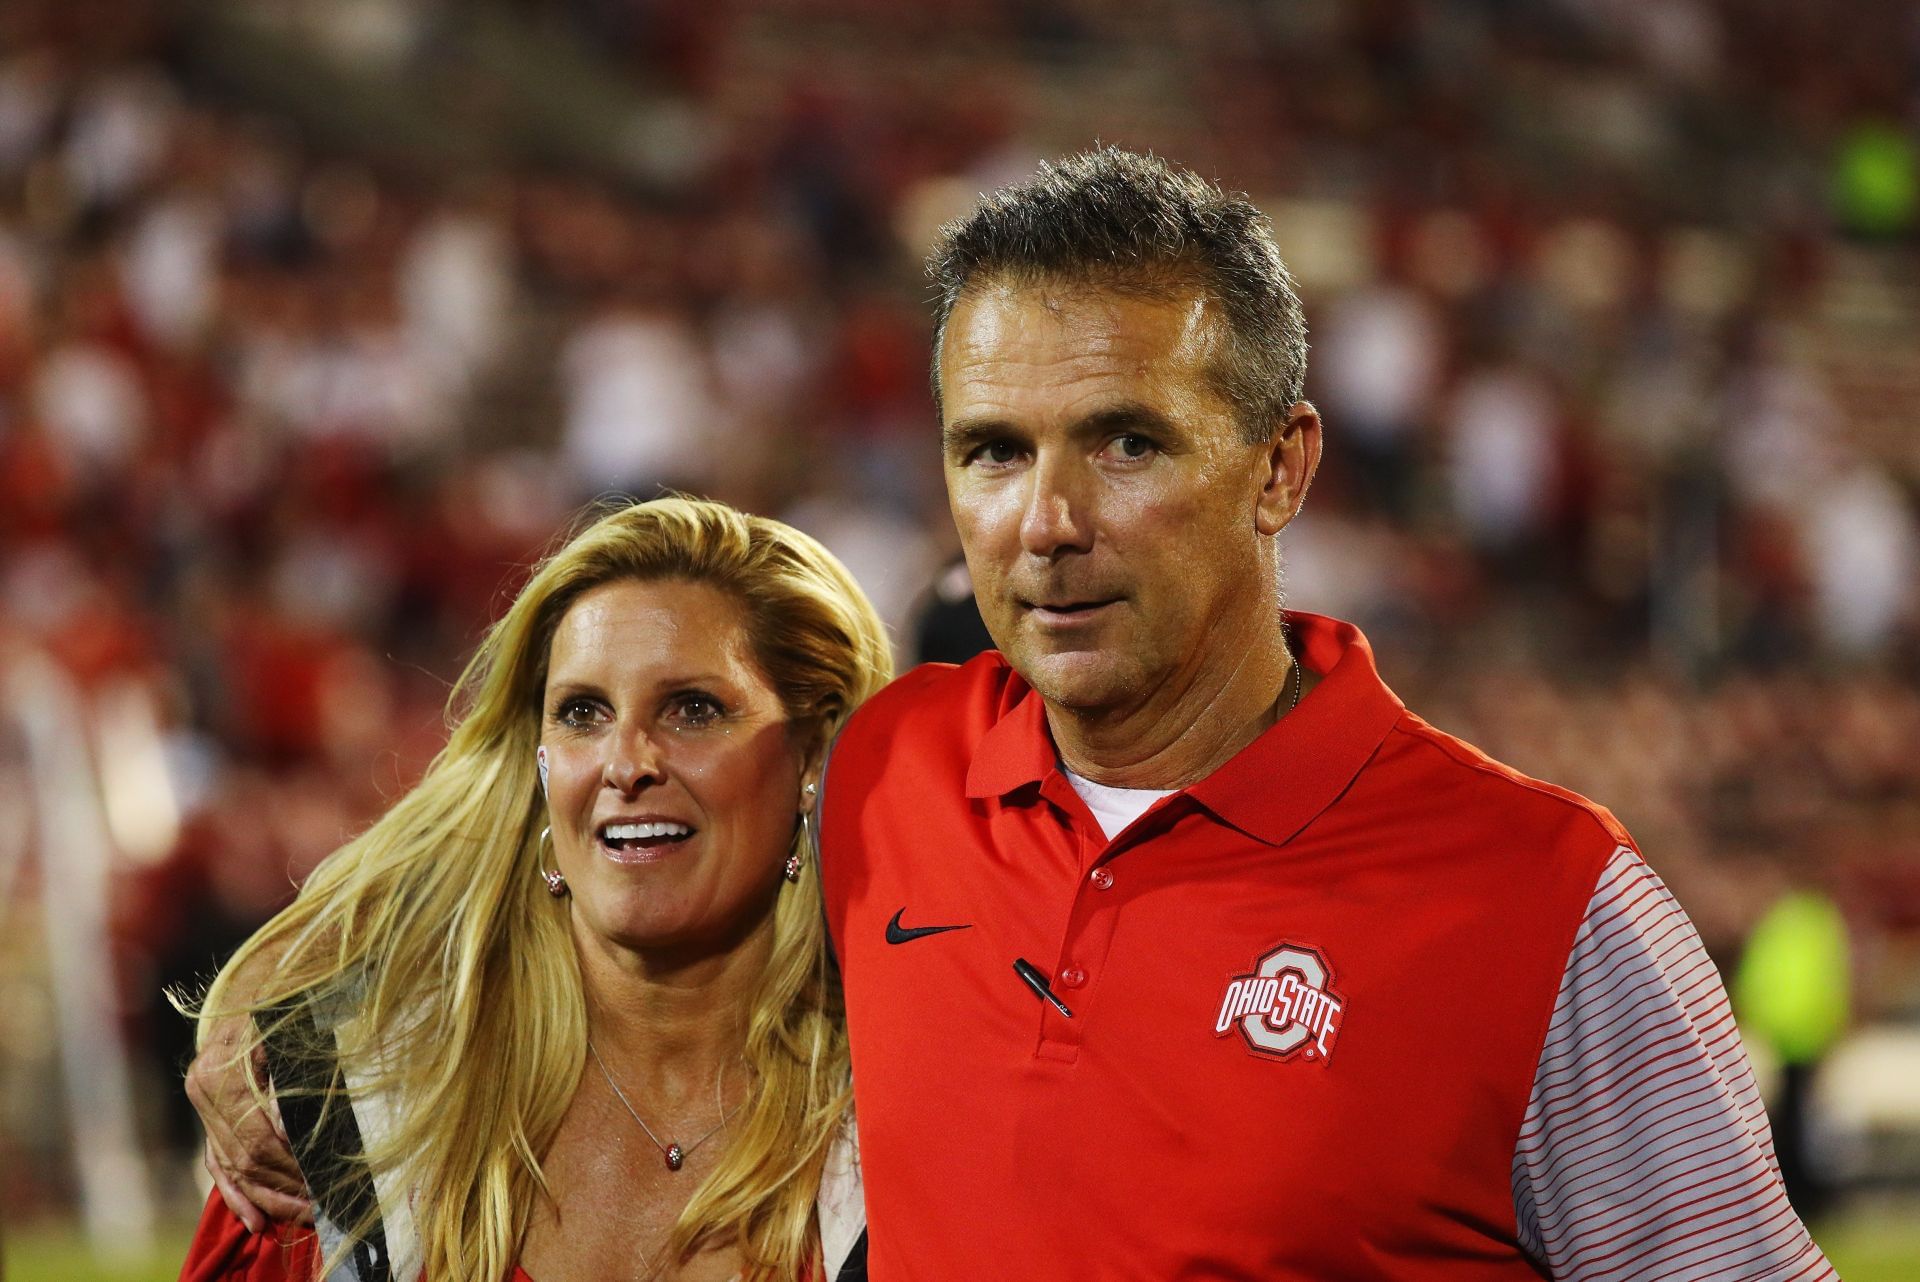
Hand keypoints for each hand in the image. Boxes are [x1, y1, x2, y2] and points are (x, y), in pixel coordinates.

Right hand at [186, 1012, 312, 1231]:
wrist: (259, 986)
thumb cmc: (288, 1007)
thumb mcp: (293, 1033)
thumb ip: (291, 1079)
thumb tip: (289, 1133)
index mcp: (219, 1070)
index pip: (254, 1134)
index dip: (286, 1161)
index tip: (316, 1177)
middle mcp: (202, 1090)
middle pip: (245, 1156)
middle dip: (284, 1184)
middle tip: (321, 1204)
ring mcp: (202, 1108)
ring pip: (234, 1166)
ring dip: (269, 1198)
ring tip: (304, 1216)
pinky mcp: (208, 1120)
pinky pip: (219, 1165)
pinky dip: (238, 1196)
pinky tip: (256, 1222)